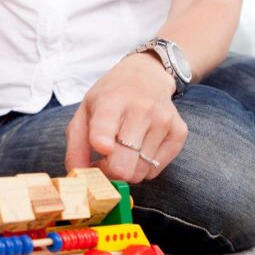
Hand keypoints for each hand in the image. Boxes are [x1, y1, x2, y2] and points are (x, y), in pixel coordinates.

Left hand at [65, 53, 188, 182]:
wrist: (147, 76)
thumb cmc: (111, 98)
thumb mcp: (84, 112)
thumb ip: (75, 147)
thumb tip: (80, 178)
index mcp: (111, 101)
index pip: (105, 127)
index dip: (101, 143)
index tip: (101, 150)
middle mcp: (141, 110)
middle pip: (123, 164)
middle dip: (109, 172)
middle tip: (104, 163)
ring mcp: (164, 121)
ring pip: (139, 172)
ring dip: (127, 170)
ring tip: (122, 152)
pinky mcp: (179, 133)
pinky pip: (156, 170)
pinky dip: (143, 168)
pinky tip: (140, 149)